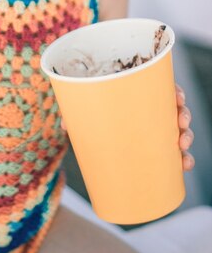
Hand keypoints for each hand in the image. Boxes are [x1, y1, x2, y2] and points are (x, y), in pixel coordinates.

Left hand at [60, 83, 195, 172]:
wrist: (90, 124)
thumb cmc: (89, 108)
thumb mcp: (83, 108)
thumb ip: (76, 113)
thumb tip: (65, 124)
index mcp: (137, 90)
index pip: (162, 86)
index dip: (175, 91)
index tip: (178, 98)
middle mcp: (149, 106)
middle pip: (175, 107)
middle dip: (183, 115)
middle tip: (181, 125)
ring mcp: (153, 125)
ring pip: (179, 128)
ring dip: (186, 137)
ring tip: (183, 147)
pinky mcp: (153, 143)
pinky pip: (174, 150)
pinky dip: (182, 157)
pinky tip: (184, 166)